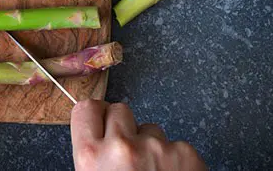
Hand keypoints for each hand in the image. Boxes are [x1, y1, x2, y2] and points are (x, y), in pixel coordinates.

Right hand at [71, 100, 205, 170]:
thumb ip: (92, 153)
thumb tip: (95, 130)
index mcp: (91, 156)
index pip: (86, 108)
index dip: (96, 116)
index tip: (102, 124)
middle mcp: (121, 147)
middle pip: (120, 110)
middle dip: (125, 127)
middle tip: (129, 153)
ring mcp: (156, 148)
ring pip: (151, 128)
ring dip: (151, 144)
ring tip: (152, 170)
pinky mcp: (185, 154)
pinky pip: (175, 144)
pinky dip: (175, 159)